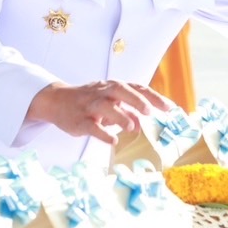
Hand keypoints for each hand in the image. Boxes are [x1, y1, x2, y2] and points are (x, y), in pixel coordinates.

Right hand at [28, 80, 167, 144]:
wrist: (57, 101)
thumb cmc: (89, 101)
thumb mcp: (109, 102)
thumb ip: (127, 110)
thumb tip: (142, 122)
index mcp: (112, 87)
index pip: (136, 88)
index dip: (153, 97)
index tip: (170, 108)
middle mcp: (102, 93)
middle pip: (120, 90)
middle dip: (135, 99)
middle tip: (150, 111)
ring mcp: (89, 105)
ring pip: (104, 106)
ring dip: (119, 116)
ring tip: (132, 127)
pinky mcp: (79, 120)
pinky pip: (91, 126)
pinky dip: (102, 133)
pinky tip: (112, 140)